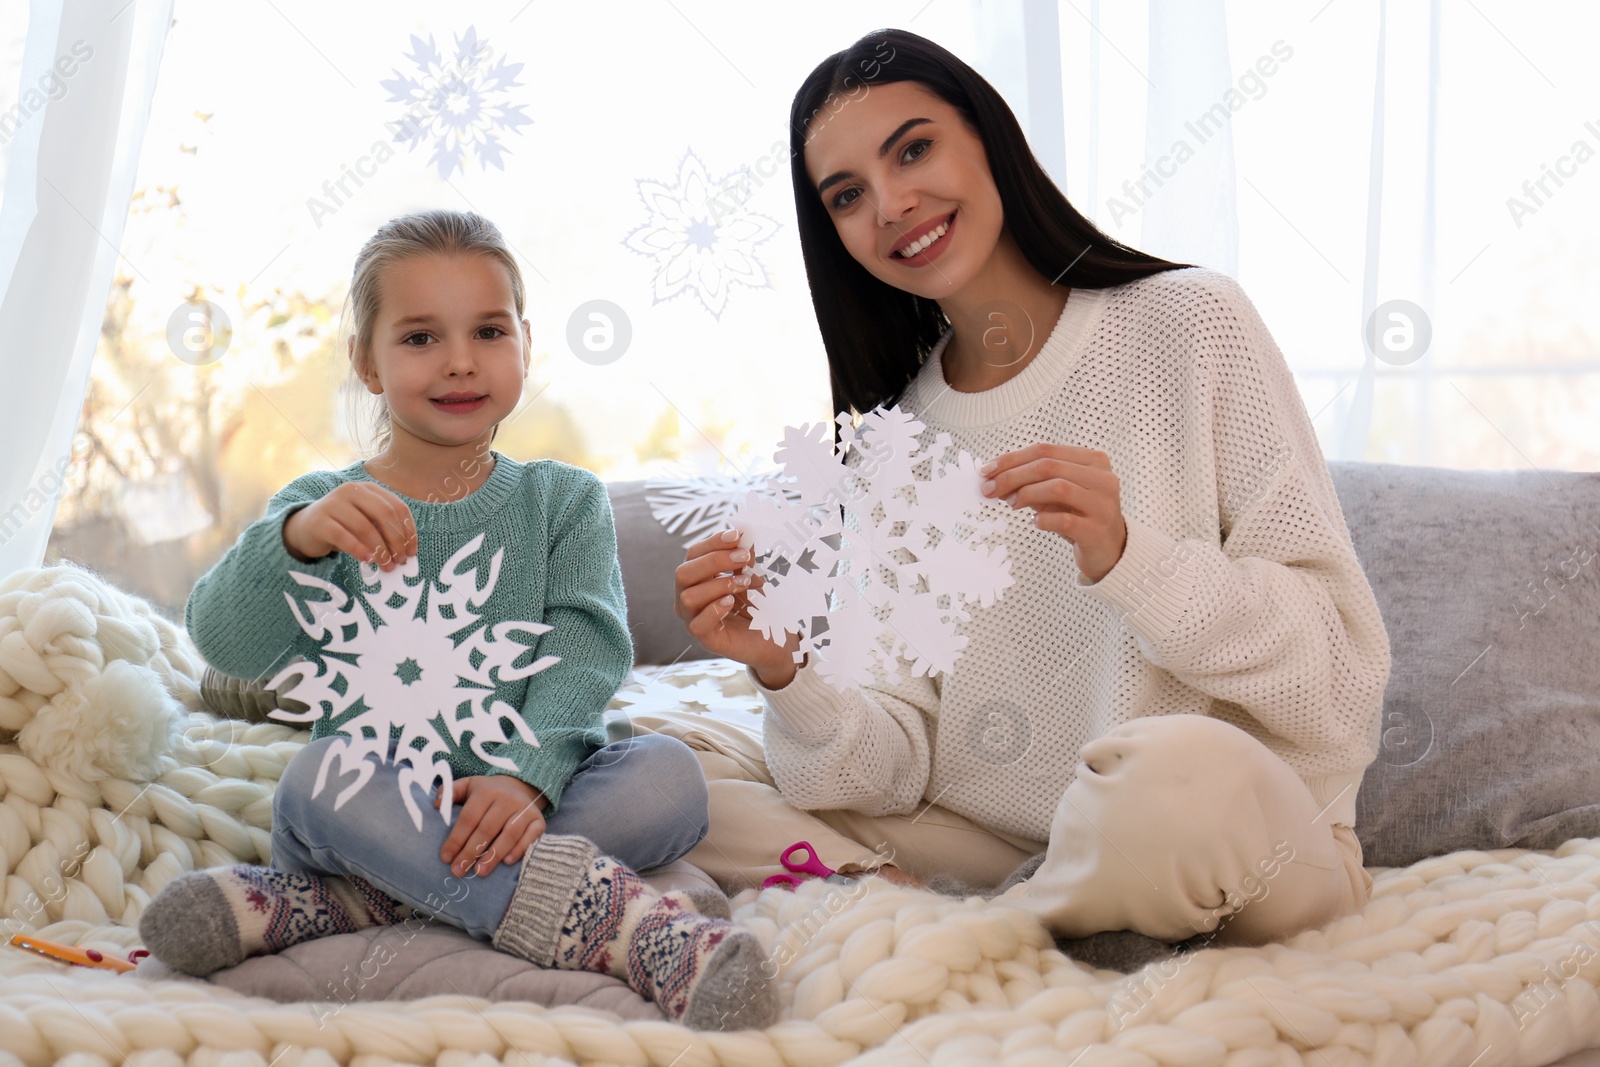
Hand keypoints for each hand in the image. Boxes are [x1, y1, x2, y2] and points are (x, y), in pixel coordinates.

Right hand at [283, 482, 416, 570]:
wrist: (305, 528)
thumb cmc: (344, 526)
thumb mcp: (367, 522)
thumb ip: (384, 529)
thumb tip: (407, 550)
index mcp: (368, 489)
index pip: (397, 507)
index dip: (408, 530)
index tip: (412, 551)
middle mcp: (352, 491)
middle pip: (384, 514)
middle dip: (397, 540)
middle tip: (400, 560)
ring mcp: (334, 503)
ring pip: (365, 527)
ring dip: (380, 549)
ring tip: (387, 565)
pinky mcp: (320, 521)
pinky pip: (343, 536)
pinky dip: (359, 549)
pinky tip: (368, 560)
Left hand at [433, 775, 547, 877]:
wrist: (520, 786)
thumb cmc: (488, 792)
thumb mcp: (468, 785)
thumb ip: (451, 792)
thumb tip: (437, 805)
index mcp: (486, 791)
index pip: (468, 818)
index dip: (456, 839)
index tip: (445, 858)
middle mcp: (506, 799)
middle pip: (486, 829)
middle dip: (470, 852)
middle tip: (458, 871)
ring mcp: (524, 809)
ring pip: (508, 834)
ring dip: (493, 855)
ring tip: (479, 872)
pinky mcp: (538, 819)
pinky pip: (531, 836)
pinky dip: (520, 849)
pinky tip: (507, 862)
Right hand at [674, 530, 803, 688]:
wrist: (775, 639)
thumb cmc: (759, 603)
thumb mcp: (753, 574)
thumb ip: (746, 557)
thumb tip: (745, 532)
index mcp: (697, 578)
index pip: (693, 554)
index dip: (712, 542)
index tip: (737, 536)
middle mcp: (688, 597)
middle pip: (683, 573)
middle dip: (714, 561)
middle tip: (744, 558)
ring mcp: (693, 619)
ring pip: (688, 597)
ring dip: (718, 585)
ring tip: (744, 582)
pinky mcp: (705, 640)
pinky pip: (697, 625)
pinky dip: (713, 610)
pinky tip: (731, 602)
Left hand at [980, 444, 1127, 582]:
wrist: (1110, 550)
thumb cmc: (1079, 515)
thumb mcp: (1057, 493)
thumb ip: (1032, 481)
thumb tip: (993, 477)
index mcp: (1094, 461)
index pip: (1045, 450)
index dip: (1011, 459)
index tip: (986, 471)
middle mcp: (1103, 479)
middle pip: (1048, 466)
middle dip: (1011, 476)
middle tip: (989, 489)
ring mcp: (1103, 505)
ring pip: (1058, 487)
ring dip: (1026, 494)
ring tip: (1012, 504)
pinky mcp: (1097, 531)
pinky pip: (1063, 520)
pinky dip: (1042, 519)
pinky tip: (1036, 522)